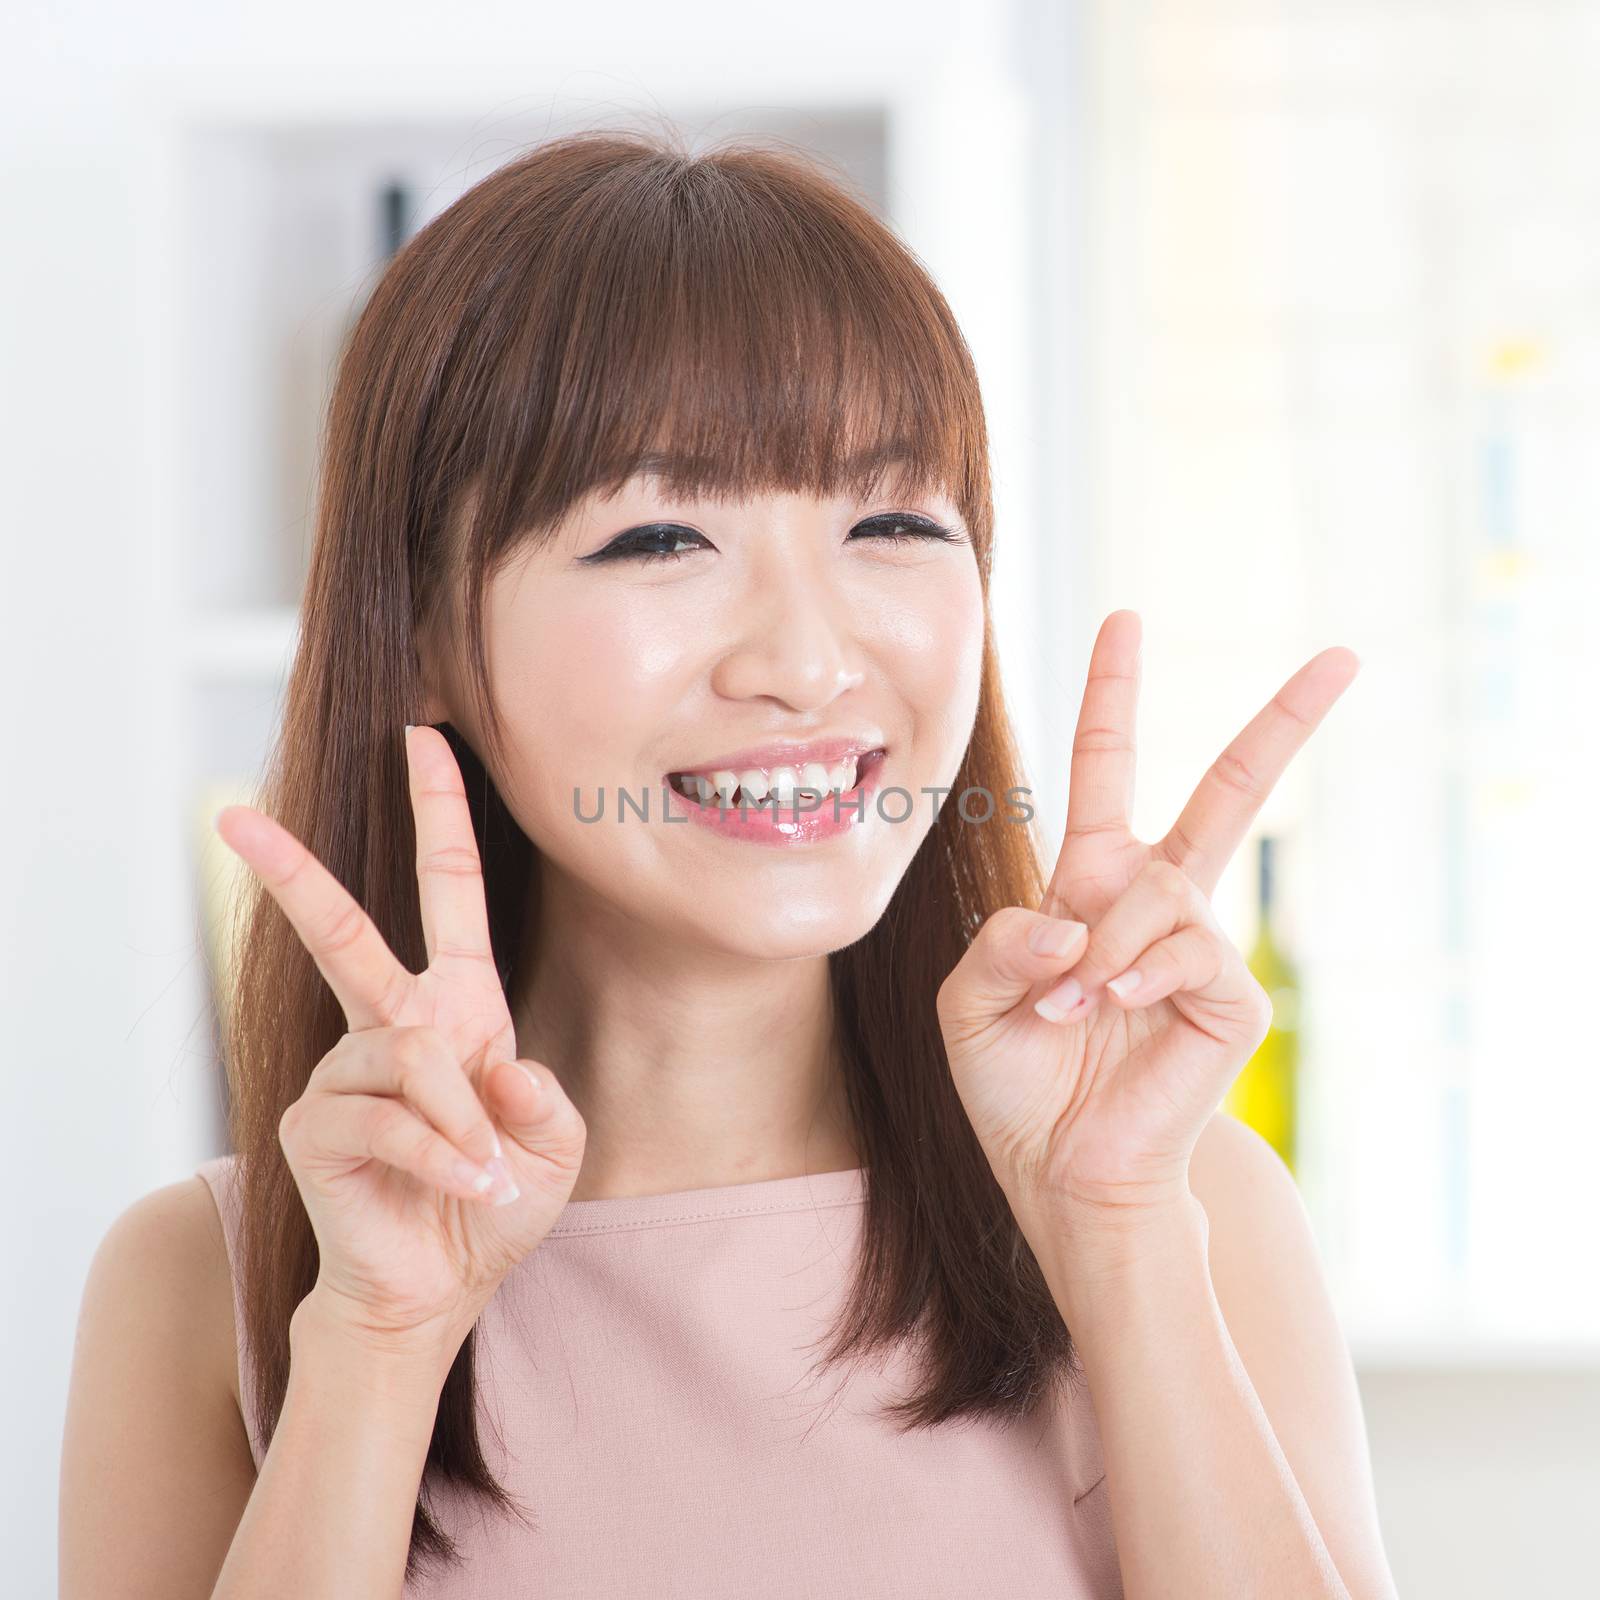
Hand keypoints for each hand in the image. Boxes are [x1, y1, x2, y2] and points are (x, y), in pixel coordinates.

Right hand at [214, 724, 585, 1363]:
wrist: (440, 1286)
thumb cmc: (494, 1205)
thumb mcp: (553, 1146)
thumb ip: (544, 1101)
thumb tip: (495, 1067)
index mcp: (457, 1007)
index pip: (447, 891)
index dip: (440, 815)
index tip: (424, 737)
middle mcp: (394, 1025)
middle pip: (344, 933)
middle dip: (292, 874)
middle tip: (235, 818)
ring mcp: (346, 1072)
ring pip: (408, 1054)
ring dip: (461, 1122)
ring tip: (479, 1173)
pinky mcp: (316, 1124)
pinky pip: (388, 1118)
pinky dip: (439, 1156)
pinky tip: (459, 1187)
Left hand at [937, 611, 1357, 1240]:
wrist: (1063, 1171)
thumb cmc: (1017, 1081)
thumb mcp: (969, 1002)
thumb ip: (999, 945)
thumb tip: (1069, 917)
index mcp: (1091, 884)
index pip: (1107, 769)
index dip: (1113, 696)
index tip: (1124, 621)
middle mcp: (1155, 901)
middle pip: (1231, 793)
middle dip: (1283, 724)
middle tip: (1342, 655)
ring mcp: (1201, 946)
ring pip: (1165, 890)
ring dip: (1100, 948)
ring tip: (1069, 1008)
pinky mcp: (1231, 997)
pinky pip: (1186, 950)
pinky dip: (1133, 976)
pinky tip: (1110, 1011)